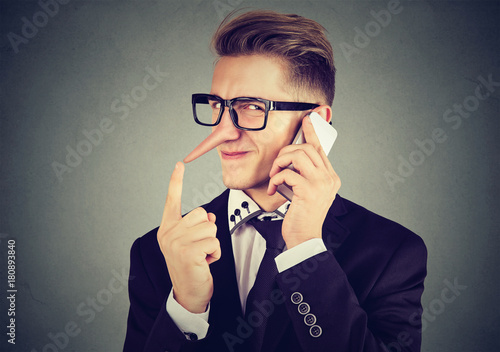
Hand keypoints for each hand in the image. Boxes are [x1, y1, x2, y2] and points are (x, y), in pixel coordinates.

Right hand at [157, 162, 220, 312]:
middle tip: (199, 249)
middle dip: (207, 231)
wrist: (189, 293)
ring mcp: (176, 243)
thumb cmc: (192, 266)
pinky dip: (215, 253)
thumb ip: (197, 226)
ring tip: (202, 257)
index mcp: (167, 228)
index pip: (172, 200)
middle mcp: (168, 233)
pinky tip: (205, 264)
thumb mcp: (191, 242)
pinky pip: (214, 241)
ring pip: (210, 228)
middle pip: (201, 214)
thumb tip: (209, 216)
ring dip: (212, 244)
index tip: (179, 164)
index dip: (176, 181)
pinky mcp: (188, 252)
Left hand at [267, 115, 340, 248]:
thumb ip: (305, 174)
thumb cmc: (303, 216)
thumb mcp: (307, 192)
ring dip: (280, 163)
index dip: (312, 132)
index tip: (307, 120)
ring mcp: (321, 184)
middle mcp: (329, 178)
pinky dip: (276, 178)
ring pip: (298, 156)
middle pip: (306, 149)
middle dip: (286, 152)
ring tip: (275, 175)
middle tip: (277, 164)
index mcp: (330, 177)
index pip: (320, 149)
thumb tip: (293, 158)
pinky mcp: (309, 191)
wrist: (304, 238)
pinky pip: (288, 173)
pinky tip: (274, 188)